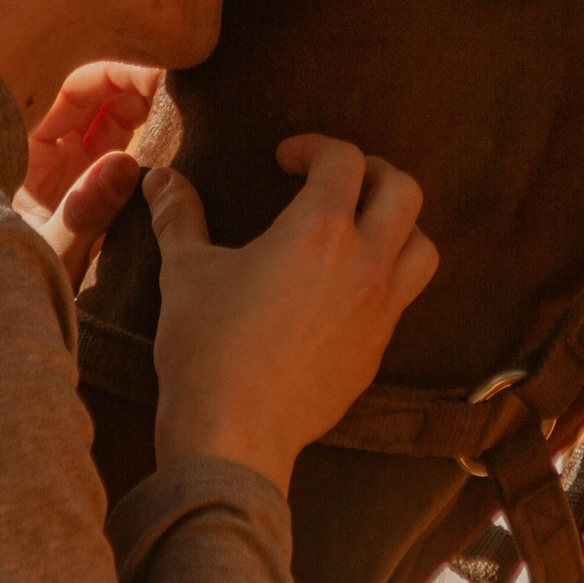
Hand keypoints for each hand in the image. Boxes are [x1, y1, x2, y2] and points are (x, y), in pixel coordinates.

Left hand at [16, 63, 160, 285]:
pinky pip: (121, 159)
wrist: (0, 329)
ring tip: (181, 110)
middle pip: (94, 100)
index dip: (113, 75)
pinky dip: (146, 146)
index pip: (71, 90)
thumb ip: (84, 212)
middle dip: (135, 87)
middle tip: (178, 89)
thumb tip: (124, 162)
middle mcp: (46, 156)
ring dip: (145, 114)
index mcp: (23, 151)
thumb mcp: (49, 252)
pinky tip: (174, 143)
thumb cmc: (7, 288)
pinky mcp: (92, 200)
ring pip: (112, 126)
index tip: (154, 78)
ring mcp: (70, 176)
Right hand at [146, 135, 440, 493]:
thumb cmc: (207, 350)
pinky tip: (349, 286)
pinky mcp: (379, 349)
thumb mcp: (186, 273)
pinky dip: (388, 276)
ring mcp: (381, 310)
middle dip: (374, 172)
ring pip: (423, 245)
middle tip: (335, 179)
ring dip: (399, 224)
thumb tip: (160, 178)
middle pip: (404, 191)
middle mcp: (365, 264)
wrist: (235, 435)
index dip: (316, 147)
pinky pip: (405, 297)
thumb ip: (178, 217)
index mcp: (319, 232)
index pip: (345, 161)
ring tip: (361, 227)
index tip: (286, 159)